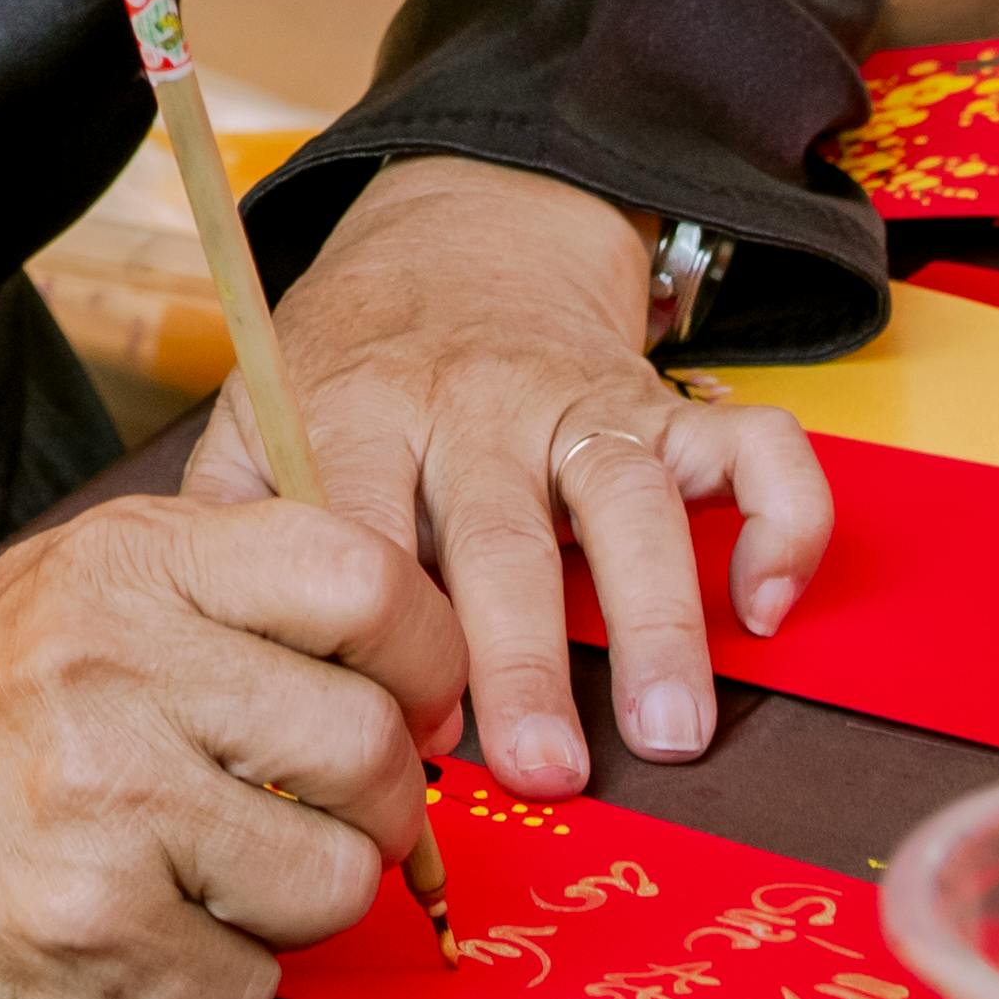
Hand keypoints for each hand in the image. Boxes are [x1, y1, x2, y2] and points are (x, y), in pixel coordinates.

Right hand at [0, 485, 467, 998]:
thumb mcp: (79, 588)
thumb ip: (230, 601)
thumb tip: (417, 663)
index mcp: (134, 559)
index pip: (366, 579)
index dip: (427, 658)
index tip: (414, 704)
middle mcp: (121, 663)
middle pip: (372, 748)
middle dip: (380, 811)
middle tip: (330, 823)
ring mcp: (105, 796)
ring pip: (333, 881)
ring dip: (299, 907)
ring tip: (216, 881)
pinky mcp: (87, 924)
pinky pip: (249, 983)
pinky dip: (215, 982)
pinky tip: (142, 938)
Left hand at [186, 155, 829, 798]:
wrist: (459, 227)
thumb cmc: (351, 361)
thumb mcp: (257, 412)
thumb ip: (229, 521)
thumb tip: (220, 662)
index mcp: (357, 413)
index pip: (366, 531)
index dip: (385, 632)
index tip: (407, 733)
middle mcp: (471, 406)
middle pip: (499, 531)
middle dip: (522, 655)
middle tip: (543, 770)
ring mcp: (577, 402)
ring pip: (627, 498)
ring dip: (656, 615)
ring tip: (671, 728)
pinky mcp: (661, 402)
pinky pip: (750, 447)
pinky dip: (778, 520)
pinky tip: (767, 610)